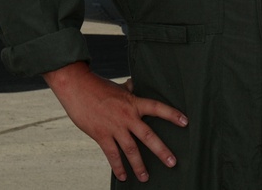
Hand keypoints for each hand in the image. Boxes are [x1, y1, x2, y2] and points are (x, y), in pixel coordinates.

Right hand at [43, 61, 187, 182]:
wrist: (76, 86)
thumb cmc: (96, 85)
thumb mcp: (117, 86)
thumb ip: (128, 88)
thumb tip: (135, 84)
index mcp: (132, 102)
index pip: (156, 108)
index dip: (172, 115)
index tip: (185, 122)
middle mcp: (127, 116)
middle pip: (148, 136)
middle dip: (161, 150)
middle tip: (172, 162)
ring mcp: (114, 127)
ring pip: (131, 150)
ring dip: (139, 166)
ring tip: (146, 177)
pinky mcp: (101, 135)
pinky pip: (112, 155)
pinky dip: (118, 167)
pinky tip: (123, 177)